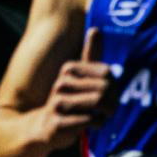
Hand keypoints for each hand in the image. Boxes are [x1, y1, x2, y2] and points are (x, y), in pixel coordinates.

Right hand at [40, 28, 116, 149]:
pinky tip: (90, 125)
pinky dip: (97, 124)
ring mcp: (57, 103)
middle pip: (105, 88)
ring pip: (99, 103)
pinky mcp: (57, 123)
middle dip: (112, 101)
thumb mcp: (80, 77)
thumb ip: (91, 55)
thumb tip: (95, 29)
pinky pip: (91, 120)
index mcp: (69, 70)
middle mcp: (61, 83)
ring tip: (100, 116)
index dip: (113, 85)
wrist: (42, 127)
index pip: (107, 73)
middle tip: (108, 109)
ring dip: (105, 113)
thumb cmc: (69, 101)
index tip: (108, 93)